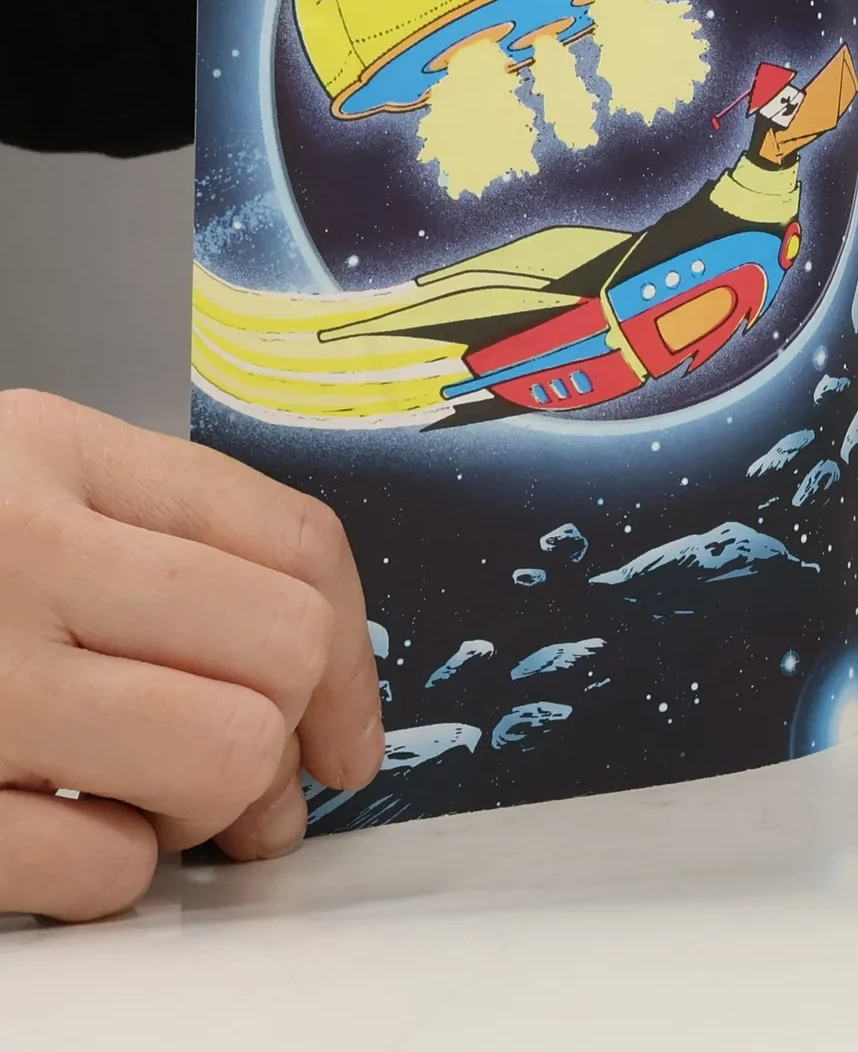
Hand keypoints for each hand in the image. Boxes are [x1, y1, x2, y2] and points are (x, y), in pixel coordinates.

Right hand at [0, 391, 383, 920]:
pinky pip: (104, 867)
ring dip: (214, 808)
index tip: (349, 727)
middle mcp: (11, 547)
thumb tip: (311, 678)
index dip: (354, 649)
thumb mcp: (9, 488)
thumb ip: (147, 540)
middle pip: (281, 645)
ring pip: (224, 753)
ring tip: (161, 809)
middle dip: (297, 735)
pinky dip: (112, 875)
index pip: (291, 536)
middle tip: (262, 788)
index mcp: (47, 451)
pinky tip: (63, 841)